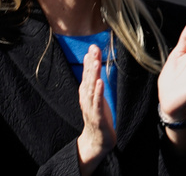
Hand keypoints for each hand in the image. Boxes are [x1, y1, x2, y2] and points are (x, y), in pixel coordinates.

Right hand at [76, 45, 115, 175]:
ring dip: (93, 75)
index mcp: (86, 92)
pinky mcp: (97, 116)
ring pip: (91, 88)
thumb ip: (93, 78)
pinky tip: (100, 82)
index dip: (90, 61)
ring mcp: (90, 107)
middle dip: (91, 64)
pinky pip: (97, 102)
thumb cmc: (98, 115)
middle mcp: (86, 98)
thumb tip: (91, 59)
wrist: (97, 139)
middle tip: (93, 49)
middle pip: (88, 78)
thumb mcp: (96, 94)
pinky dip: (97, 92)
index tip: (93, 47)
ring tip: (96, 62)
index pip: (88, 74)